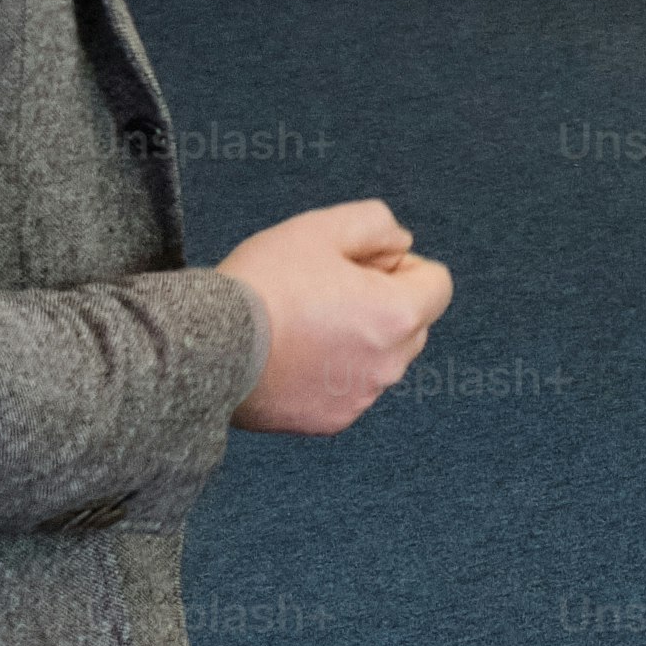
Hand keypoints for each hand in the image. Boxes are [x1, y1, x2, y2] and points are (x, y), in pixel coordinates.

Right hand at [227, 199, 453, 435]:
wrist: (208, 350)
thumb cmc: (264, 284)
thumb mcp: (320, 227)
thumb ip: (376, 225)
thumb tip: (402, 244)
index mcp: (397, 314)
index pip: (437, 284)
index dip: (402, 266)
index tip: (361, 265)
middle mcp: (390, 364)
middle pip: (413, 323)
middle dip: (384, 302)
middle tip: (327, 289)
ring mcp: (361, 397)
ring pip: (381, 358)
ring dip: (359, 338)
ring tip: (303, 322)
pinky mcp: (331, 421)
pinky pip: (349, 389)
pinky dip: (333, 372)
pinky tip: (292, 355)